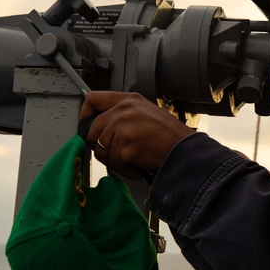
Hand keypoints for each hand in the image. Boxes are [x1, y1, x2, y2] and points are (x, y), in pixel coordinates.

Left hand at [79, 92, 194, 179]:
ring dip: (115, 161)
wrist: (185, 152)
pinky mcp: (124, 144)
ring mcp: (123, 126)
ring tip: (134, 160)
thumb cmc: (171, 138)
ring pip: (101, 149)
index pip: (93, 99)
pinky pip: (113, 163)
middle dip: (99, 146)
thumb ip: (124, 116)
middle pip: (91, 130)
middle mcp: (123, 109)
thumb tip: (101, 129)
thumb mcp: (146, 115)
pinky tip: (138, 166)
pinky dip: (125, 170)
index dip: (84, 115)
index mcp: (129, 100)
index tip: (86, 127)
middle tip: (114, 154)